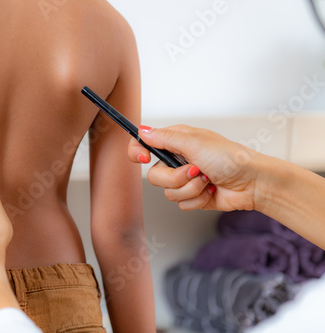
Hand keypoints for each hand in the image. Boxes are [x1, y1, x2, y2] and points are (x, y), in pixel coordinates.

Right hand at [128, 125, 262, 210]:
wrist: (253, 183)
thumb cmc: (230, 158)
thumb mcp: (195, 143)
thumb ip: (165, 138)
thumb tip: (142, 131)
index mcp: (176, 141)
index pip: (144, 144)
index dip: (138, 152)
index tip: (144, 159)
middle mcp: (178, 160)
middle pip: (154, 175)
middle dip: (175, 177)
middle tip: (195, 170)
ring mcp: (185, 179)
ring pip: (168, 192)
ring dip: (191, 188)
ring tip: (207, 180)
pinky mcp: (193, 196)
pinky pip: (181, 203)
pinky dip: (198, 199)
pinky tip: (211, 190)